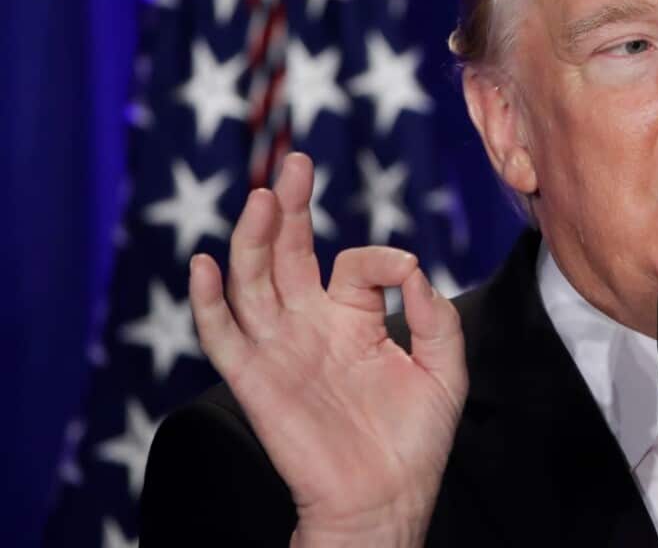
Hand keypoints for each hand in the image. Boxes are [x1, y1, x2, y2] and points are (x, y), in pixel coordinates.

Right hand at [187, 152, 466, 545]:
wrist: (387, 500)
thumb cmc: (416, 440)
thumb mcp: (446, 370)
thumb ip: (436, 316)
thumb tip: (412, 268)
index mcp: (355, 318)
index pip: (354, 263)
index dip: (380, 257)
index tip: (403, 270)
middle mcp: (312, 325)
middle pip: (288, 253)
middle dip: (290, 207)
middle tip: (294, 163)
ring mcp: (281, 349)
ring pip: (253, 281)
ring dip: (253, 238)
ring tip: (263, 197)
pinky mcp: (257, 380)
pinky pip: (223, 336)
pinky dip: (208, 302)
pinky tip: (204, 264)